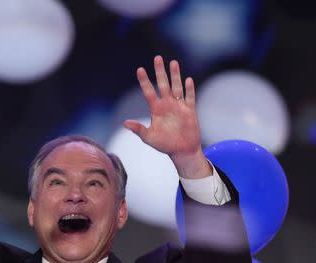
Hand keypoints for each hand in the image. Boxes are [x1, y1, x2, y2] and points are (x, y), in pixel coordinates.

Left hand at [124, 56, 210, 177]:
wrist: (182, 151)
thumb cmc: (164, 144)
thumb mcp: (149, 138)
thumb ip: (138, 129)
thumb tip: (125, 123)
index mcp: (156, 109)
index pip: (149, 92)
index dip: (144, 81)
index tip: (140, 69)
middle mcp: (167, 104)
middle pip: (163, 84)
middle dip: (160, 72)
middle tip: (158, 58)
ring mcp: (179, 106)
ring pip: (176, 87)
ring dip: (175, 75)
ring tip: (173, 62)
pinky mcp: (190, 111)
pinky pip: (190, 98)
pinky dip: (189, 89)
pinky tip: (187, 80)